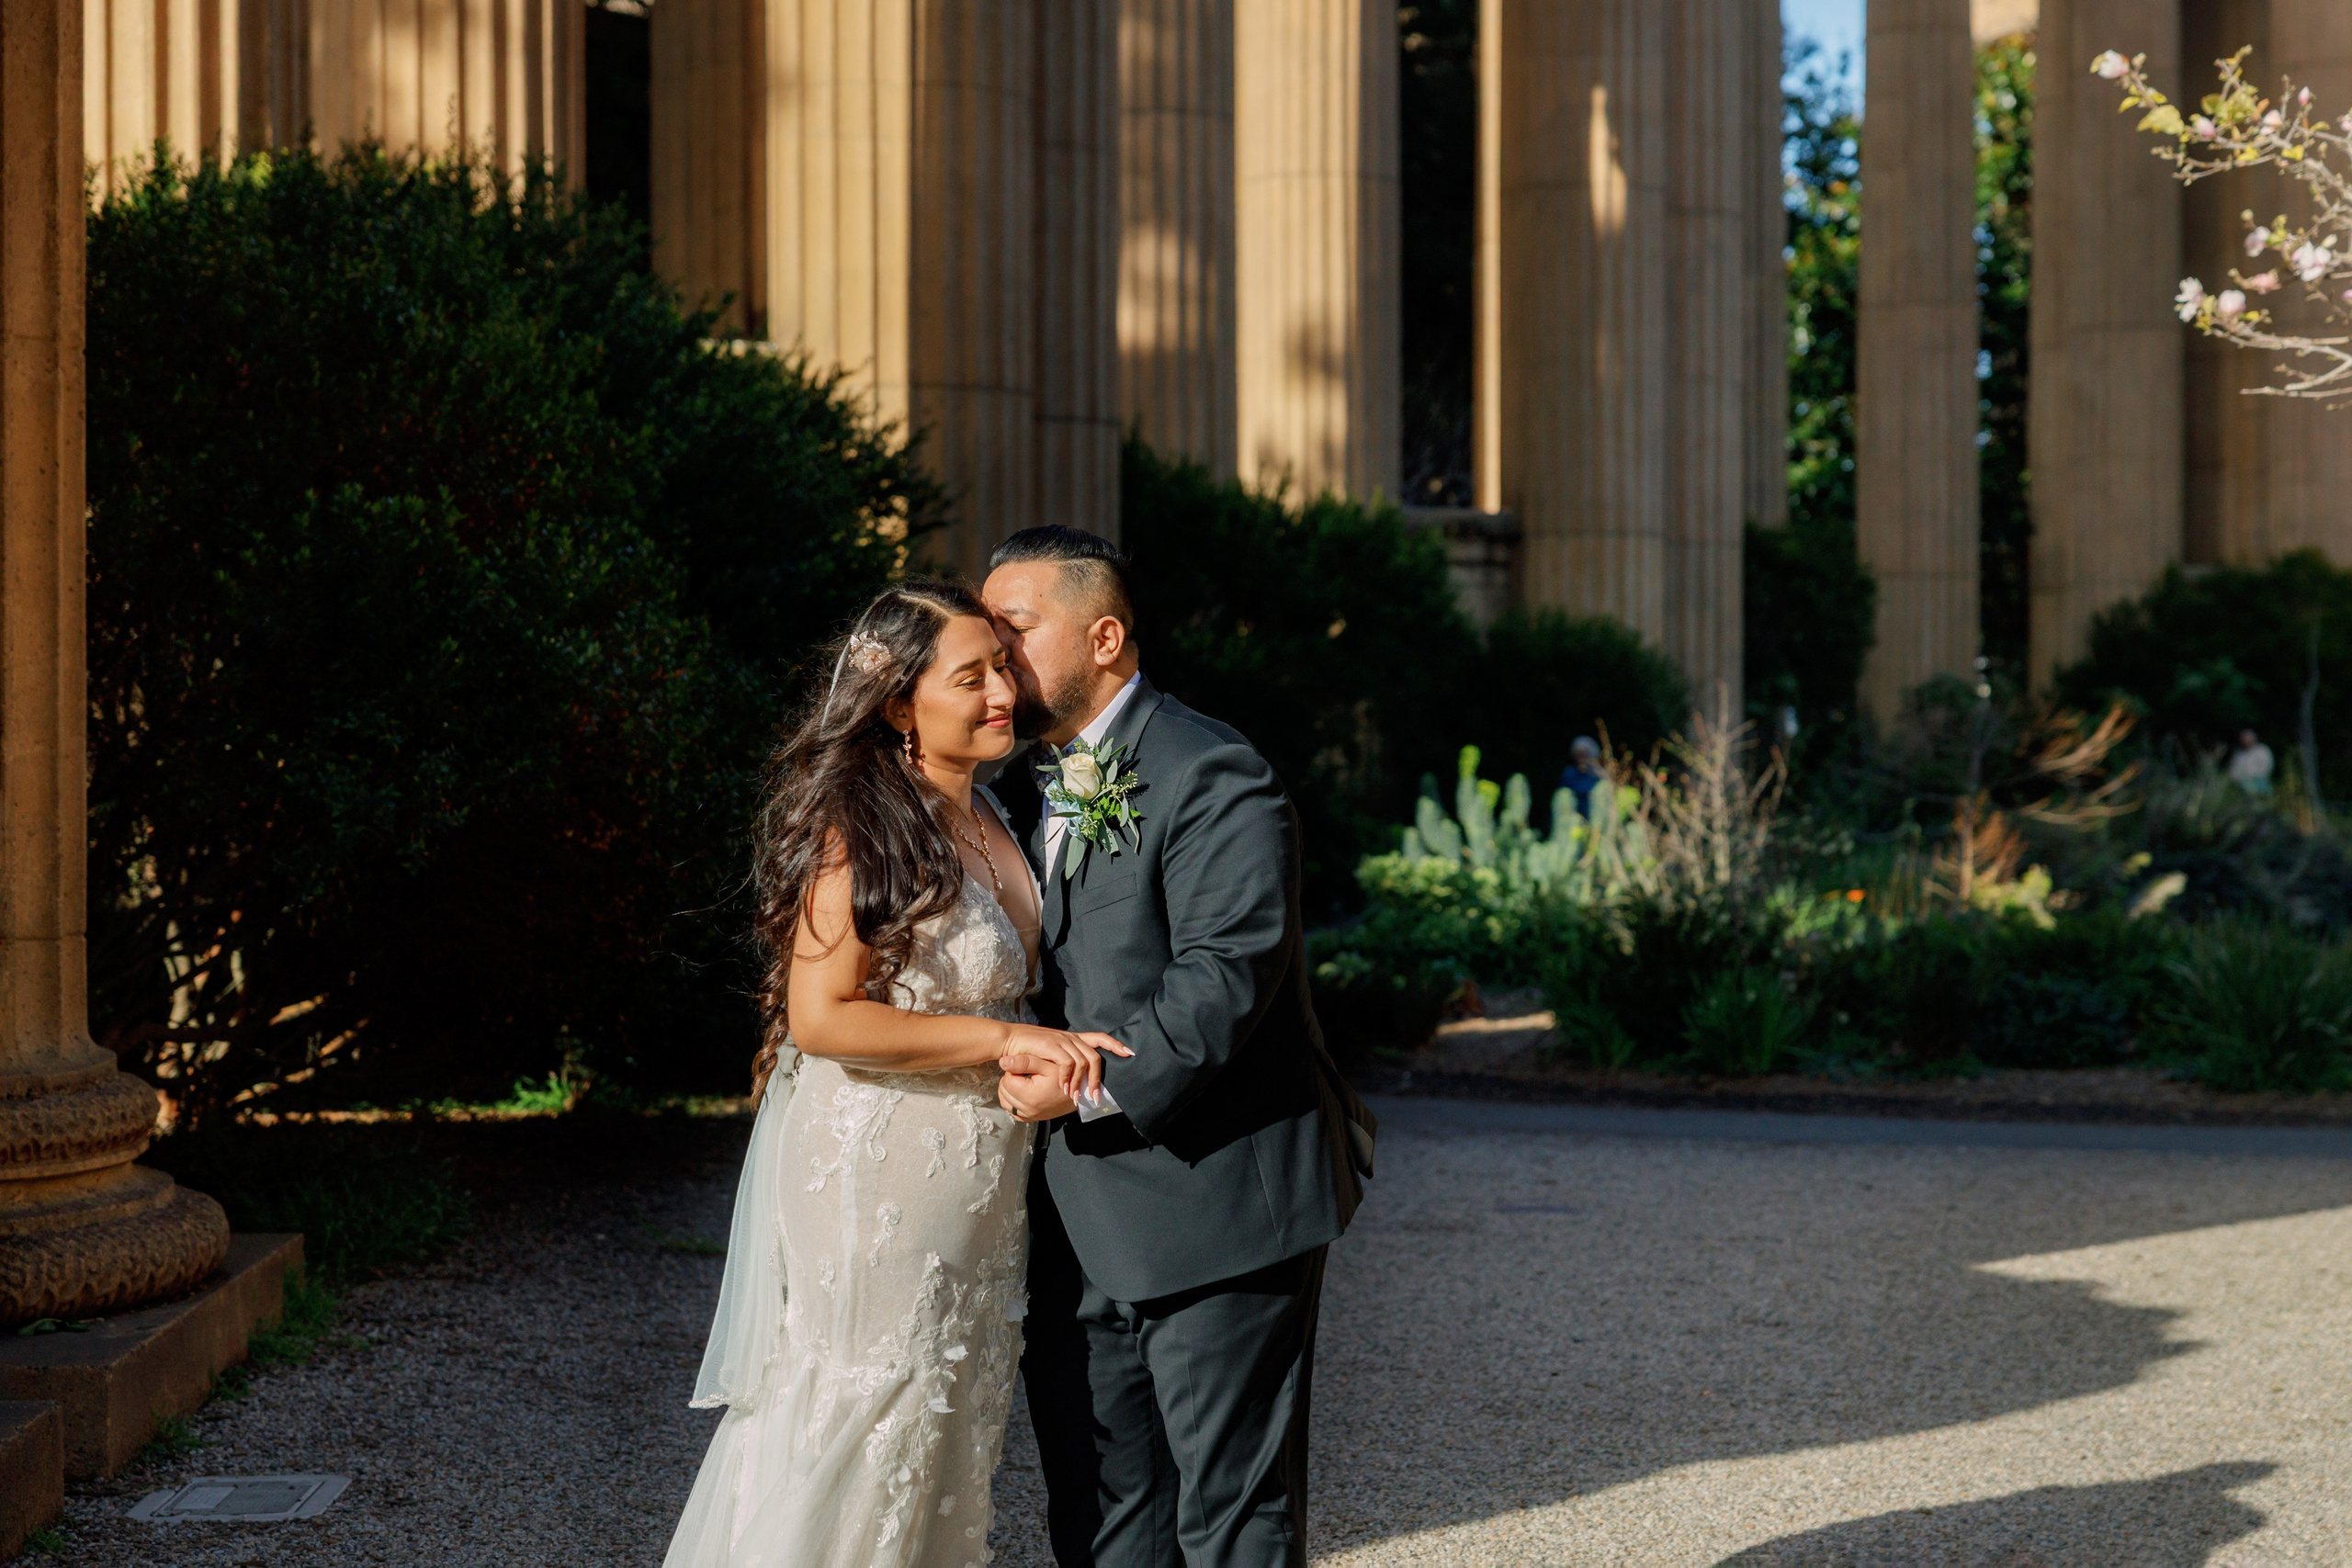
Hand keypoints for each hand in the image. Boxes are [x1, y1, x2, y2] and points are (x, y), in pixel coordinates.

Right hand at [999, 1024, 1128, 1100]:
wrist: (1008, 1040)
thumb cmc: (1027, 1049)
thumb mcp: (1050, 1054)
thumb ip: (1065, 1060)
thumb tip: (1078, 1075)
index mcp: (1072, 1039)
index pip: (1100, 1037)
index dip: (1115, 1044)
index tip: (1129, 1053)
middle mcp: (1070, 1038)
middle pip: (1095, 1056)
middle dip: (1097, 1079)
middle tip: (1095, 1097)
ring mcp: (1061, 1041)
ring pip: (1083, 1062)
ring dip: (1080, 1083)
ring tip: (1076, 1098)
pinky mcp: (1051, 1045)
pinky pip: (1067, 1063)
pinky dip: (1067, 1078)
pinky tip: (1063, 1088)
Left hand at [999, 1066, 1076, 1122]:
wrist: (1080, 1094)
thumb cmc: (1067, 1076)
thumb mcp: (1048, 1065)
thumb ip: (1024, 1061)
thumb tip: (1002, 1061)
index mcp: (1030, 1096)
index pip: (1007, 1079)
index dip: (1015, 1070)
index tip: (1027, 1067)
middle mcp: (1027, 1110)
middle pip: (1004, 1090)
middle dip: (1012, 1079)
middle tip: (1026, 1073)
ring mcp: (1028, 1116)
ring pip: (1005, 1100)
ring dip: (1011, 1089)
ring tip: (1025, 1081)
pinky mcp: (1030, 1119)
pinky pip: (1012, 1109)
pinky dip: (1014, 1100)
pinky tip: (1025, 1091)